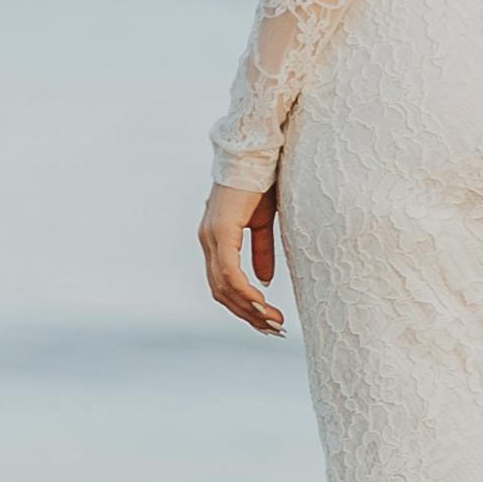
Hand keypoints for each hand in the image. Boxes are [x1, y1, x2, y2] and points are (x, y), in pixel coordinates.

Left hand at [200, 180, 285, 332]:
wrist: (258, 152)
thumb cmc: (261, 182)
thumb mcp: (264, 222)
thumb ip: (261, 252)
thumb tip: (264, 282)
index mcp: (216, 240)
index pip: (224, 284)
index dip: (244, 306)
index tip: (268, 320)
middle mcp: (208, 241)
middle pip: (222, 292)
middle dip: (248, 314)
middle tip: (274, 329)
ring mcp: (211, 236)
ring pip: (224, 287)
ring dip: (249, 308)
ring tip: (273, 321)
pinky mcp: (221, 231)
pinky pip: (230, 272)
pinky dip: (244, 291)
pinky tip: (261, 303)